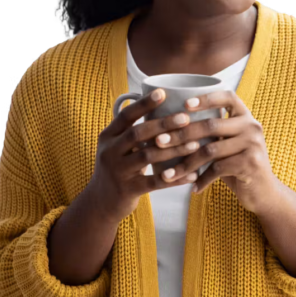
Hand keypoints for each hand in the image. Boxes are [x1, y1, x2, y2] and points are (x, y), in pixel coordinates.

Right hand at [88, 89, 203, 222]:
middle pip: (138, 133)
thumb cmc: (117, 168)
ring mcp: (117, 172)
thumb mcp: (117, 147)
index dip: (144, 104)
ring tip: (196, 144)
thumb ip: (133, 131)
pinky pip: (155, 182)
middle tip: (186, 118)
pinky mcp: (128, 190)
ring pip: (148, 156)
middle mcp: (109, 152)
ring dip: (174, 149)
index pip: (125, 116)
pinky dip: (175, 178)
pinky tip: (192, 175)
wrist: (99, 203)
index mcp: (107, 137)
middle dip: (163, 124)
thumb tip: (162, 106)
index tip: (163, 93)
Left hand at [156, 90, 281, 214]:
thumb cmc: (237, 165)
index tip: (184, 105)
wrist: (264, 192)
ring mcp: (253, 144)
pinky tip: (192, 187)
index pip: (227, 96)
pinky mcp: (251, 163)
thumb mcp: (227, 144)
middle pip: (210, 125)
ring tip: (169, 174)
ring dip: (186, 163)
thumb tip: (170, 124)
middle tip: (159, 142)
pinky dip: (202, 179)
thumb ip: (211, 132)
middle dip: (181, 134)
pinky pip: (218, 169)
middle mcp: (252, 126)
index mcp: (245, 116)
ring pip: (210, 150)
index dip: (205, 98)